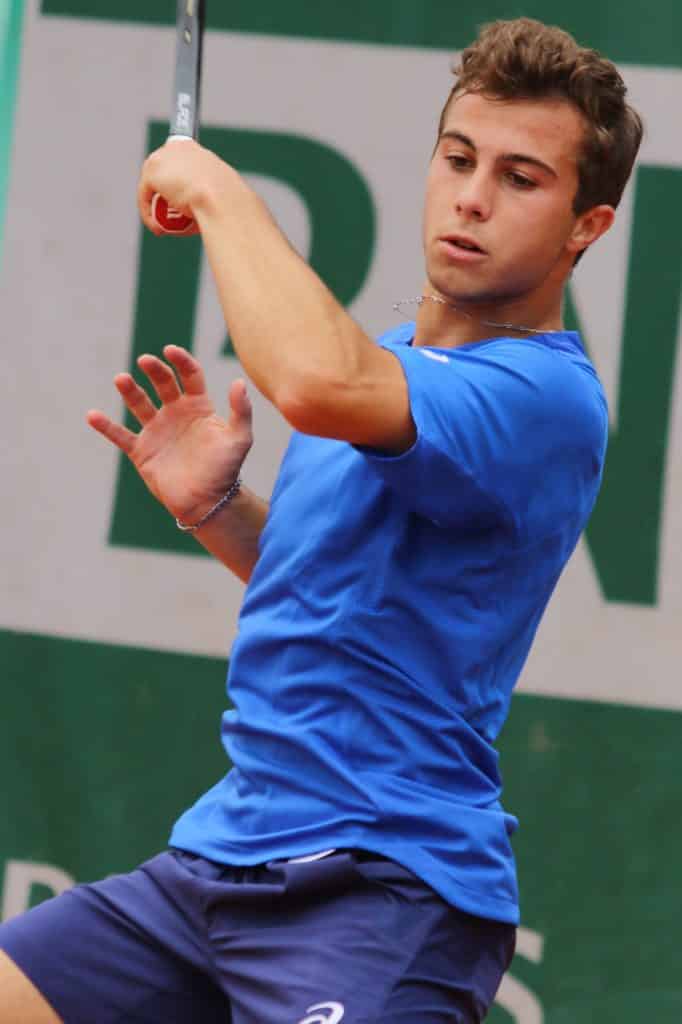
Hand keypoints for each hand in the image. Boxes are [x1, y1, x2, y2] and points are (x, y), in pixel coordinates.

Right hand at [87, 346, 252, 523]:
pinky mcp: (142, 451)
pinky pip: (120, 435)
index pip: (189, 375)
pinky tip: (92, 415)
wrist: (208, 503)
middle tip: (146, 361)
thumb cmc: (226, 471)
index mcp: (199, 407)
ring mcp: (157, 431)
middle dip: (154, 370)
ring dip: (130, 390)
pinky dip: (106, 426)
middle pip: (162, 383)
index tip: (170, 351)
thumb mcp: (239, 439)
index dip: (180, 361)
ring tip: (121, 379)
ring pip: (139, 404)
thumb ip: (241, 411)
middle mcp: (175, 414)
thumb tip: (238, 382)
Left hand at [137, 140, 236, 236]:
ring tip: (165, 226)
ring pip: (151, 187)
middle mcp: (173, 147)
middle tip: (171, 216)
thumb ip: (206, 191)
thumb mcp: (217, 190)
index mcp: (190, 147)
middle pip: (160, 175)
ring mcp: (161, 159)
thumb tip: (202, 207)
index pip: (174, 164)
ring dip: (155, 207)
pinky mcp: (151, 173)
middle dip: (162, 195)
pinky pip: (144, 198)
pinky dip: (149, 216)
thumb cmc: (226, 198)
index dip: (175, 184)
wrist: (220, 197)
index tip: (179, 202)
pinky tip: (158, 228)